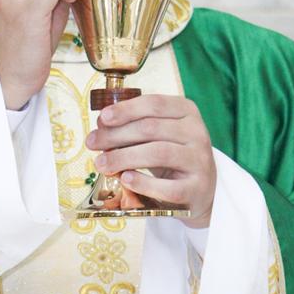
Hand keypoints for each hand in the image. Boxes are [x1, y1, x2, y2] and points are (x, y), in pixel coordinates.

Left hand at [86, 95, 216, 228]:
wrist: (201, 189)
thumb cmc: (172, 157)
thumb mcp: (159, 135)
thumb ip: (133, 126)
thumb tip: (101, 125)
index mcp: (187, 112)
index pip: (154, 104)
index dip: (126, 109)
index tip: (102, 118)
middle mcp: (197, 133)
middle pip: (151, 128)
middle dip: (116, 135)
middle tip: (92, 143)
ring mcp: (199, 161)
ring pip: (158, 153)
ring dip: (123, 157)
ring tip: (102, 163)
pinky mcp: (197, 188)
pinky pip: (168, 186)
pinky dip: (143, 183)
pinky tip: (125, 179)